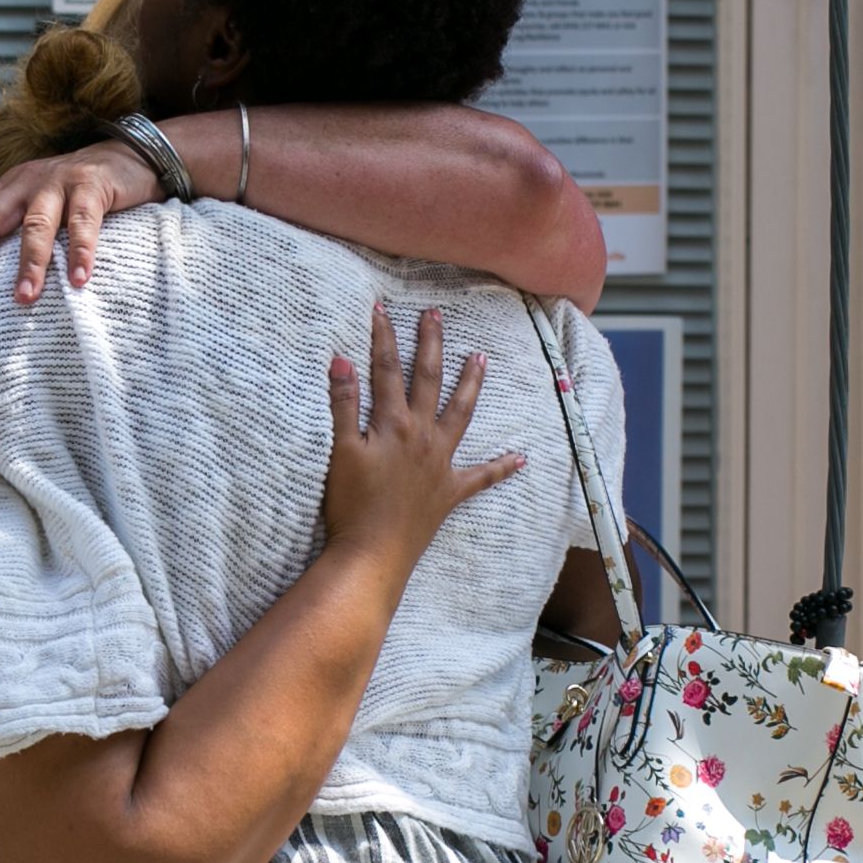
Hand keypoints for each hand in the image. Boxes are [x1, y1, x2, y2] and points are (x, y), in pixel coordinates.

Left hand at [0, 143, 156, 304]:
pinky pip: (84, 224)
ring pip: (37, 225)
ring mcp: (59, 182)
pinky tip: (78, 279)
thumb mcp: (40, 204)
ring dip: (30, 263)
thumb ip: (16, 228)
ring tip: (24, 298)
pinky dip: (81, 252)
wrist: (129, 156)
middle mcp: (27, 182)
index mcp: (9, 188)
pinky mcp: (92, 185)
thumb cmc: (78, 192)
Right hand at [320, 302, 522, 579]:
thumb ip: (343, 405)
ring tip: (481, 358)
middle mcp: (423, 436)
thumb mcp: (341, 451)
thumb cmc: (351, 504)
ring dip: (471, 384)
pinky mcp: (450, 491)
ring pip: (461, 414)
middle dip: (431, 345)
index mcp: (393, 424)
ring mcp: (441, 463)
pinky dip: (502, 467)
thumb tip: (341, 360)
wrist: (373, 553)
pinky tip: (521, 458)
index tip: (382, 309)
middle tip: (436, 315)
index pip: (387, 370)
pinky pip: (481, 477)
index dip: (383, 338)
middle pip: (428, 380)